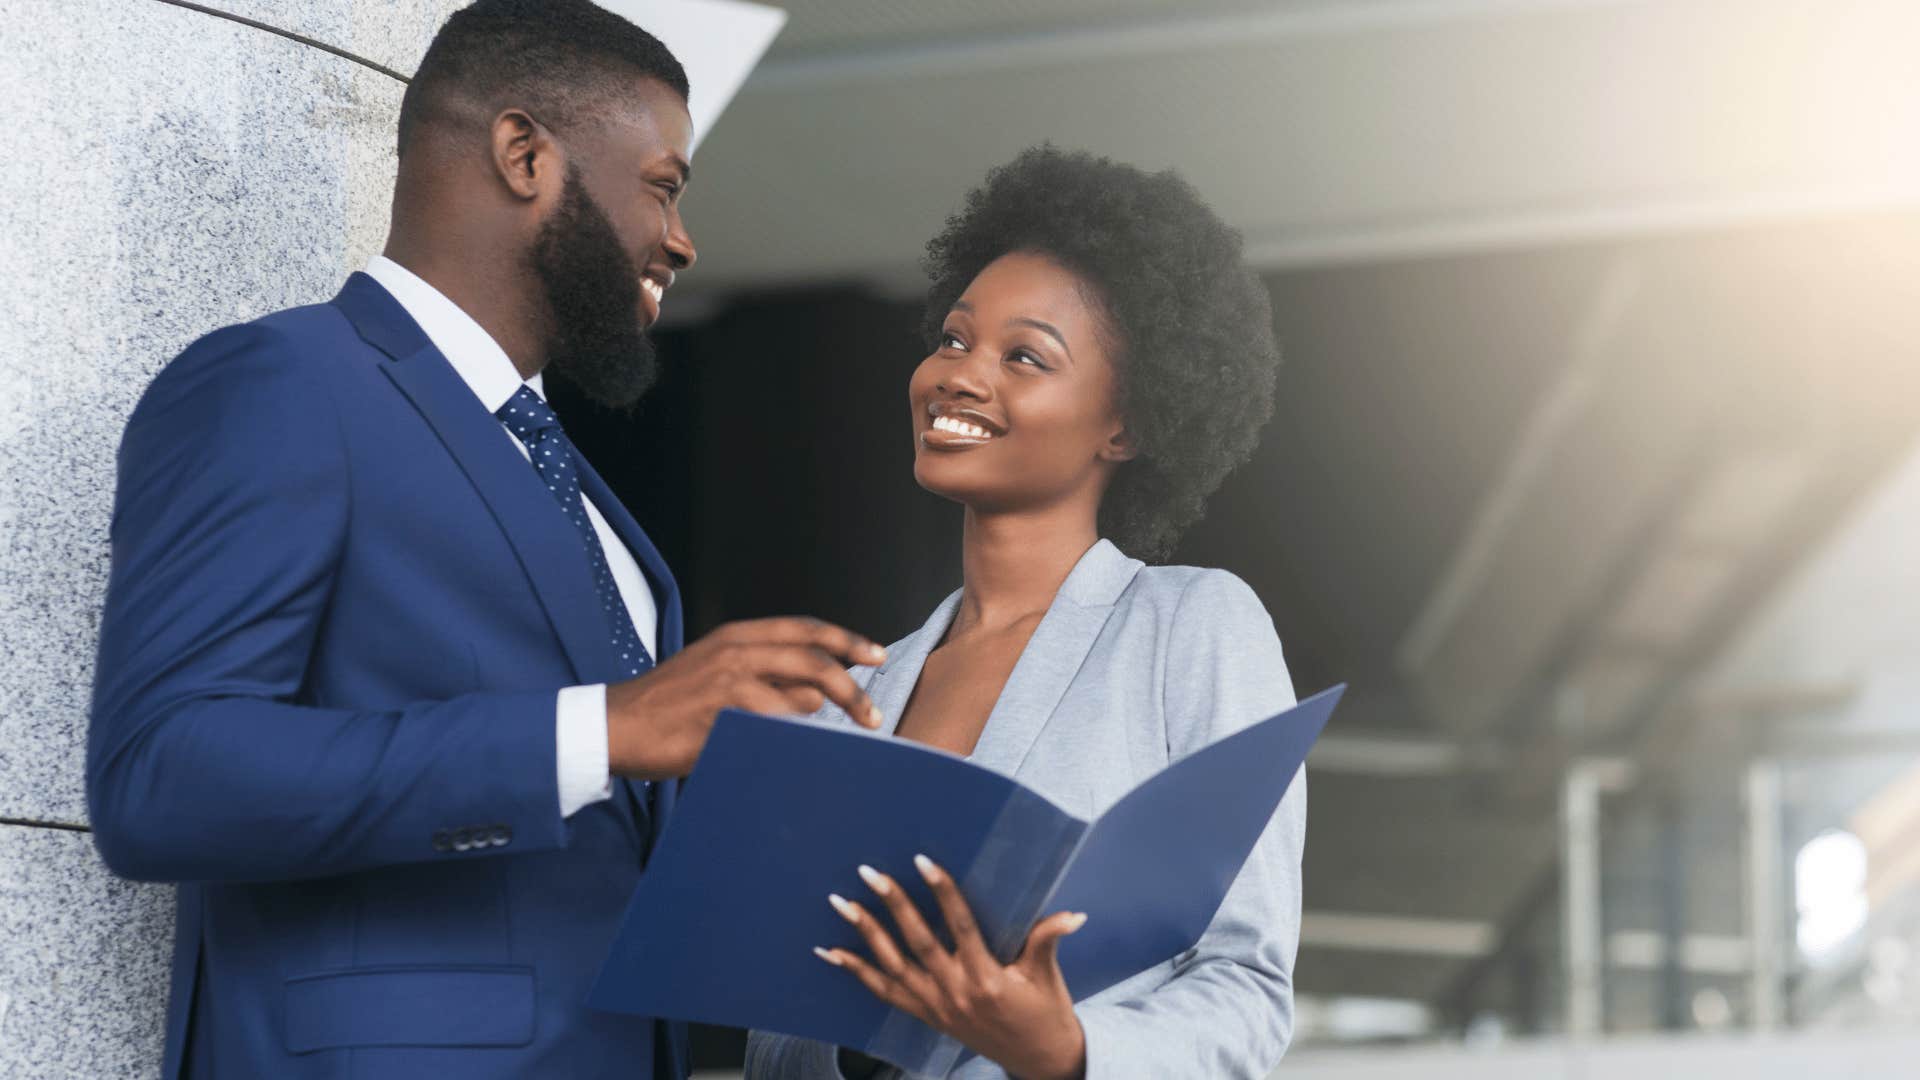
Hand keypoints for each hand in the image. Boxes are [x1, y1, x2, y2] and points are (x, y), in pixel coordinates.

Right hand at [605, 617, 884, 778]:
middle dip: (851, 689)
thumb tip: (818, 695)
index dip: (846, 640)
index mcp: (738, 635)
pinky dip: (790, 740)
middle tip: (873, 715)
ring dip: (818, 723)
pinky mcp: (721, 716)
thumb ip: (766, 675)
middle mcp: (737, 651)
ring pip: (798, 698)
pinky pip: (773, 729)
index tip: (877, 655)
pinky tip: (789, 752)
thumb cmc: (671, 702)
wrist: (619, 724)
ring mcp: (729, 683)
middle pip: (813, 661)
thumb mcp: (718, 671)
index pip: (806, 629)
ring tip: (819, 743)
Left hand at [816, 856, 1087, 1079]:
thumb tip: (1074, 916)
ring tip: (840, 904)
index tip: (924, 862)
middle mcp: (956, 992)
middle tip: (870, 873)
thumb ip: (1049, 940)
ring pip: (893, 966)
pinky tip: (832, 953)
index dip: (942, 893)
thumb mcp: (1048, 976)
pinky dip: (857, 972)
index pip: (960, 927)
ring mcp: (936, 1006)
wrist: (1037, 1060)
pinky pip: (884, 993)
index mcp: (987, 978)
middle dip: (892, 905)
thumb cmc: (1045, 1012)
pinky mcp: (926, 1016)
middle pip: (918, 942)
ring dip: (865, 934)